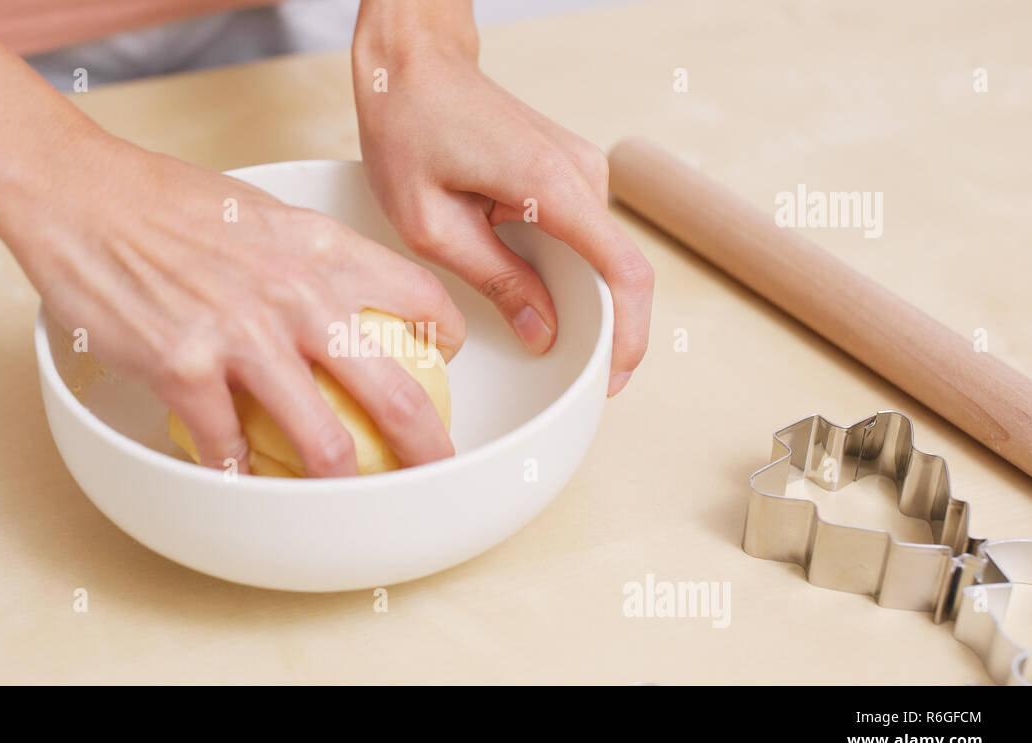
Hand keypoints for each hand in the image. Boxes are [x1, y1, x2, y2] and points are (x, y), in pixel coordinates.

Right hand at [3, 133, 464, 475]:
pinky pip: (228, 450)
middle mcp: (295, 297)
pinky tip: (240, 475)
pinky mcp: (185, 372)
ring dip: (340, 483)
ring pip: (323, 444)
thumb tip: (340, 297)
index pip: (422, 300)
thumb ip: (310, 257)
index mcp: (321, 248)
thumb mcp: (264, 211)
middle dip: (427, 447)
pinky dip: (238, 473)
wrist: (82, 196)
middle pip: (396, 394)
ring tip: (344, 496)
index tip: (445, 363)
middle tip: (432, 468)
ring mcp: (241, 340)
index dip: (448, 340)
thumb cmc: (164, 200)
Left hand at [352, 13, 652, 395]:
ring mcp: (582, 170)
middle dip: (603, 329)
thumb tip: (545, 333)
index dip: (628, 335)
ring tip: (536, 332)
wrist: (414, 66)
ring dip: (580, 301)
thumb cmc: (411, 130)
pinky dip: (566, 273)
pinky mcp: (569, 173)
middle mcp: (582, 173)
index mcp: (552, 185)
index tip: (610, 379)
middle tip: (566, 373)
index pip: (624, 272)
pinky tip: (529, 292)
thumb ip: (496, 280)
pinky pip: (582, 237)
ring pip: (601, 256)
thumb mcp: (432, 225)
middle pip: (619, 270)